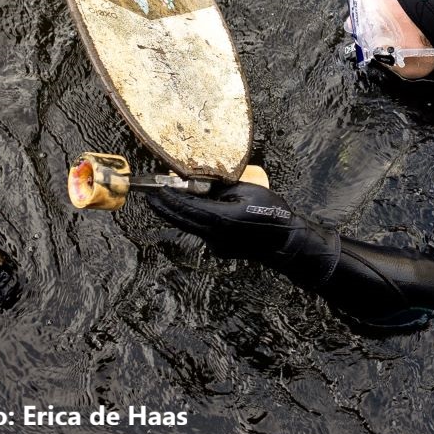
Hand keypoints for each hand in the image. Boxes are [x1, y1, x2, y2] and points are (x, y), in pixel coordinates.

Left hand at [147, 182, 296, 259]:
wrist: (285, 242)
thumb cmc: (271, 213)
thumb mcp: (248, 191)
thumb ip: (222, 189)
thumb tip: (202, 184)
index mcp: (220, 218)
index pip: (186, 207)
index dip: (168, 197)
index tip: (155, 188)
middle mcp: (214, 235)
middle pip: (181, 220)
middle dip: (163, 207)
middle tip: (149, 196)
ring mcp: (216, 245)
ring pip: (190, 226)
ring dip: (177, 213)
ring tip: (165, 199)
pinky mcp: (220, 249)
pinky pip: (202, 231)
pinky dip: (194, 219)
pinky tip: (193, 209)